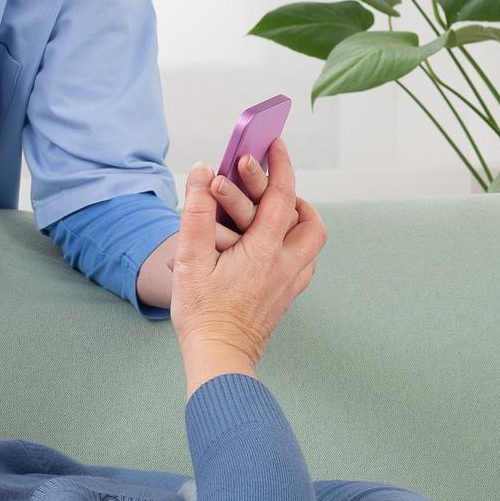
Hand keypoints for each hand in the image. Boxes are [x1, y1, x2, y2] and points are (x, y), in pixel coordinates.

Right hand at [169, 137, 324, 390]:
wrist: (219, 357)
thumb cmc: (202, 313)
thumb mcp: (188, 260)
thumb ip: (196, 213)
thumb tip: (203, 172)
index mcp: (264, 252)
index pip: (283, 196)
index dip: (280, 165)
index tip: (274, 143)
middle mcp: (286, 266)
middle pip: (310, 220)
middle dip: (295, 195)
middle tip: (272, 182)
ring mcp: (290, 284)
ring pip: (311, 242)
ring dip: (297, 220)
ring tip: (269, 212)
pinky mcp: (287, 297)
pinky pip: (303, 262)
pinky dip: (293, 244)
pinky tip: (268, 246)